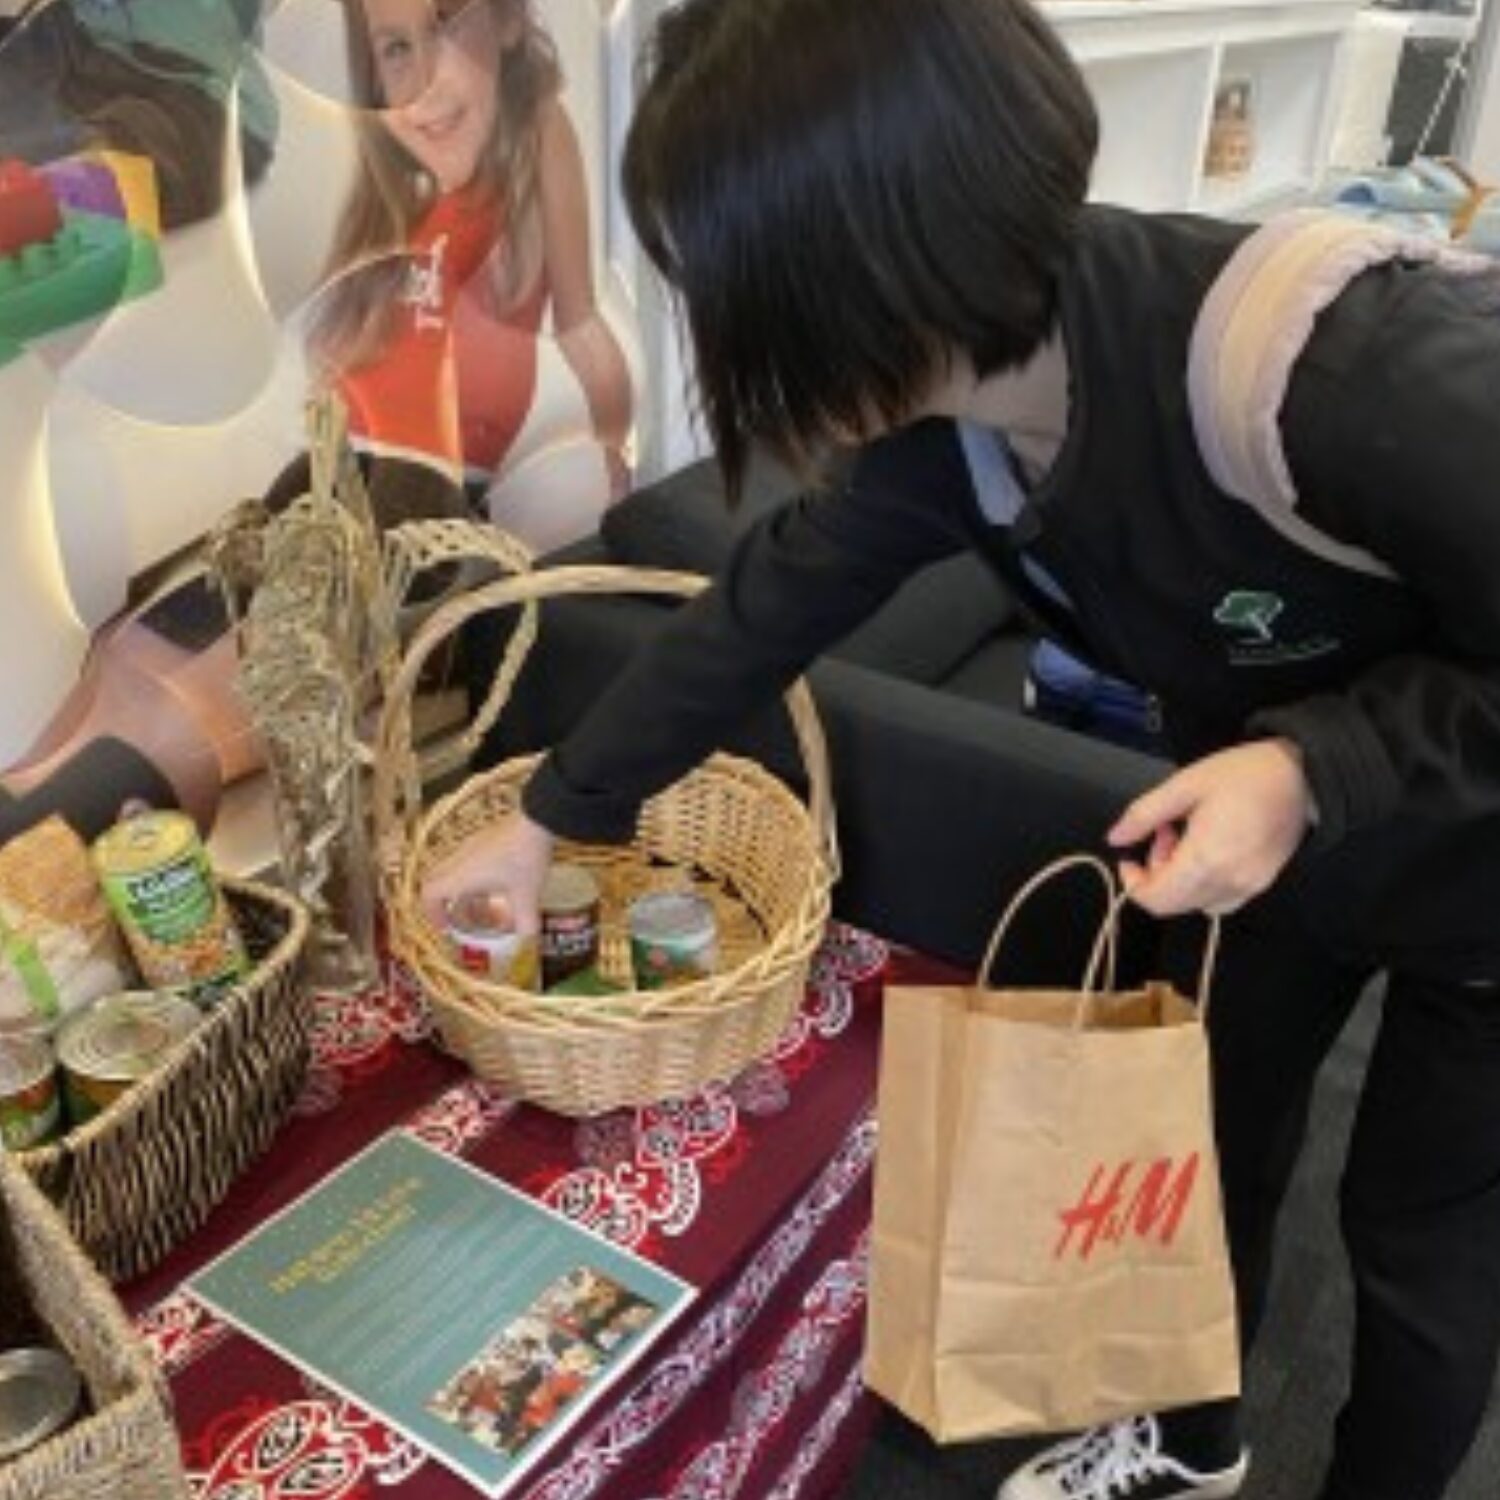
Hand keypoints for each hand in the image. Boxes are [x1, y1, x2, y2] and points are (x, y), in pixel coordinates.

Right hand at [421, 812, 555, 935]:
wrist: (537, 820)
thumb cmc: (525, 859)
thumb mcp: (526, 897)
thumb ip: (526, 922)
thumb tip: (528, 939)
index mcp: (461, 876)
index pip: (429, 894)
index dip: (431, 913)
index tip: (445, 927)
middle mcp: (459, 860)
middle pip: (435, 881)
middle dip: (442, 903)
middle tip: (457, 918)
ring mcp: (470, 846)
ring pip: (452, 872)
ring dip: (461, 891)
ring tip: (482, 906)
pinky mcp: (483, 838)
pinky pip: (466, 861)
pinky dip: (473, 878)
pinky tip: (496, 885)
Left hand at [1106, 739, 1312, 916]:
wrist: (1304, 775)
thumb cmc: (1245, 774)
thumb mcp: (1185, 784)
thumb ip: (1144, 814)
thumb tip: (1115, 838)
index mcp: (1206, 860)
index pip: (1156, 899)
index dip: (1133, 884)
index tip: (1129, 858)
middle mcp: (1229, 882)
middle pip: (1173, 904)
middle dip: (1155, 875)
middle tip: (1163, 834)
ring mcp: (1249, 887)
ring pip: (1195, 903)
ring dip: (1178, 878)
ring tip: (1186, 837)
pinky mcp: (1262, 883)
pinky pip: (1221, 899)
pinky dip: (1202, 884)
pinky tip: (1207, 852)